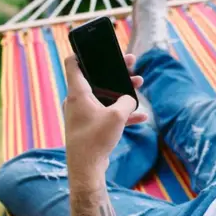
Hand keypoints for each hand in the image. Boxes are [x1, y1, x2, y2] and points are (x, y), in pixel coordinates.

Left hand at [63, 54, 144, 188]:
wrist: (87, 167)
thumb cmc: (96, 139)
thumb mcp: (118, 116)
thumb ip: (126, 101)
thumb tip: (129, 99)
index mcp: (78, 93)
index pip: (73, 64)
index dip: (83, 53)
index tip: (95, 48)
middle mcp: (78, 101)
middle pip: (96, 78)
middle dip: (116, 72)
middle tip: (131, 62)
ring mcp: (84, 114)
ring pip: (105, 96)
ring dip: (122, 91)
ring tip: (140, 85)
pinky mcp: (91, 126)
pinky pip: (108, 113)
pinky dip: (122, 113)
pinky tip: (142, 116)